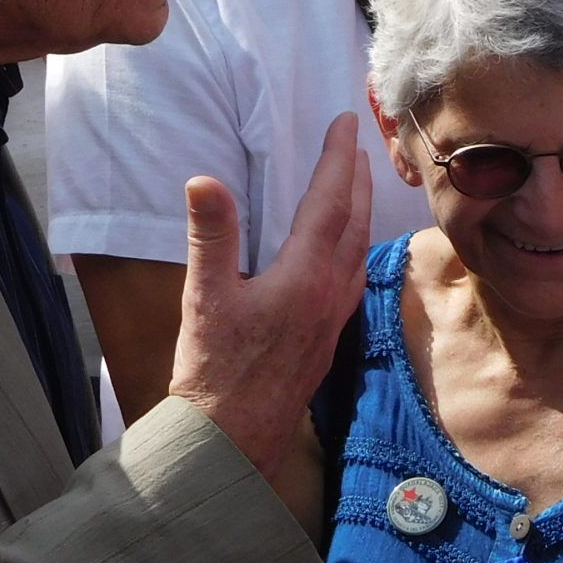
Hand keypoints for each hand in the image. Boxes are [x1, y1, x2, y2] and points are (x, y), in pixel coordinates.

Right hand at [169, 111, 371, 477]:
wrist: (231, 440)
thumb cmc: (213, 371)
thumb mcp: (203, 297)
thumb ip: (211, 236)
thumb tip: (204, 181)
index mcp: (303, 277)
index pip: (328, 202)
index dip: (336, 159)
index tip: (343, 123)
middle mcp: (328, 294)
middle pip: (353, 222)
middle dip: (356, 178)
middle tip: (357, 142)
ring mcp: (331, 318)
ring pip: (357, 251)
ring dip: (359, 211)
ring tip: (356, 185)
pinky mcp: (326, 338)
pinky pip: (351, 278)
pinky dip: (353, 249)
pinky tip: (345, 252)